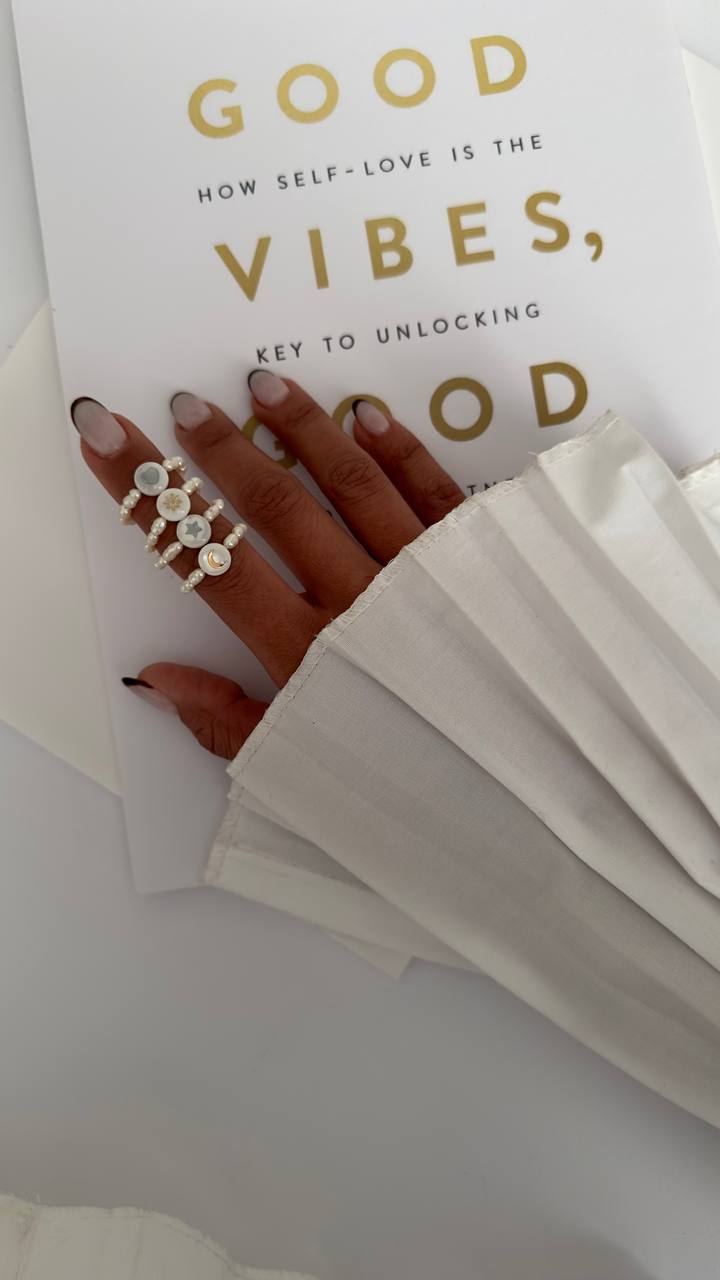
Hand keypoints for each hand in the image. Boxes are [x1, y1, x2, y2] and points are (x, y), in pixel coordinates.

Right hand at [72, 370, 464, 758]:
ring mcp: (422, 574)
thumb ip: (227, 723)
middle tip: (184, 405)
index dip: (147, 499)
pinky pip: (432, 491)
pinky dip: (399, 450)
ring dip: (303, 430)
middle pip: (271, 507)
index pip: (206, 561)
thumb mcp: (306, 769)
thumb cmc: (411, 785)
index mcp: (305, 655)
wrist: (534, 786)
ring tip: (263, 385)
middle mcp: (358, 603)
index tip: (108, 439)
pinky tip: (367, 415)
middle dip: (216, 450)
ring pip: (350, 484)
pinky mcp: (481, 560)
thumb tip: (153, 680)